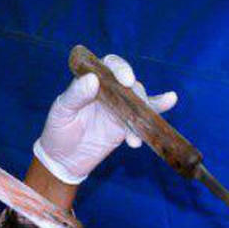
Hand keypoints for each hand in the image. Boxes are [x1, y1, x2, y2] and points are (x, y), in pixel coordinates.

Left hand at [33, 54, 177, 183]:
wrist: (63, 160)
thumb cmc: (58, 131)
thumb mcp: (61, 112)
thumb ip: (75, 95)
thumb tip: (92, 79)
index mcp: (91, 82)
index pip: (109, 66)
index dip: (120, 68)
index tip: (126, 80)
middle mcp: (108, 92)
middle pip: (129, 84)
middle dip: (135, 92)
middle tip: (135, 103)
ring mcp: (119, 109)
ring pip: (138, 101)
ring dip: (144, 111)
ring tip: (138, 129)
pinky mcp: (126, 126)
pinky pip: (143, 117)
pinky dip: (157, 110)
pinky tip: (170, 99)